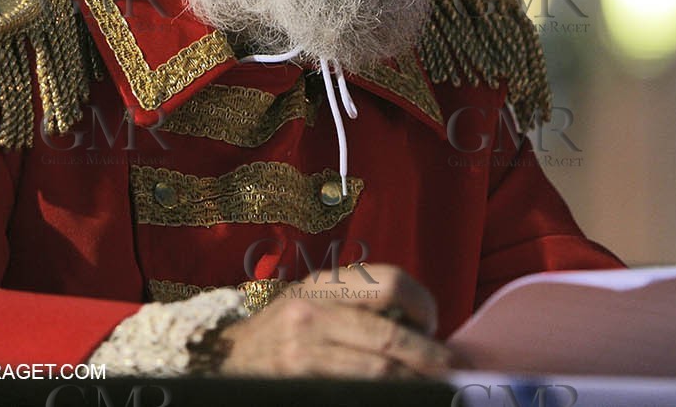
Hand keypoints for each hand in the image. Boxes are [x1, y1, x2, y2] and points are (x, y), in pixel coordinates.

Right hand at [214, 263, 451, 377]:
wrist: (226, 358)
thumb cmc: (283, 330)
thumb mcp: (314, 300)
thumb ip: (357, 303)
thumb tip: (418, 324)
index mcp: (324, 283)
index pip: (390, 280)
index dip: (422, 304)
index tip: (432, 324)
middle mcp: (313, 310)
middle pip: (389, 333)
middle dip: (427, 355)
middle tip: (449, 366)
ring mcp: (303, 349)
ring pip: (378, 369)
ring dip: (413, 381)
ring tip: (431, 387)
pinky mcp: (298, 380)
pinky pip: (356, 390)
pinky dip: (385, 394)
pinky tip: (398, 395)